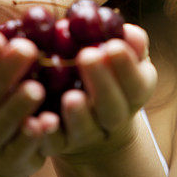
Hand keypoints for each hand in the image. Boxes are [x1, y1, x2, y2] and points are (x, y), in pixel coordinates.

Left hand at [41, 23, 157, 160]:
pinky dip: (47, 133)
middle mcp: (112, 119)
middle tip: (88, 56)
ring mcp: (85, 134)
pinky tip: (39, 118)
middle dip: (103, 84)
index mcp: (133, 95)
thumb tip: (129, 33)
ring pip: (84, 129)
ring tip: (71, 95)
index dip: (126, 68)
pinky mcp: (58, 144)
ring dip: (79, 114)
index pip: (136, 85)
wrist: (87, 115)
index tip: (113, 45)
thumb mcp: (121, 55)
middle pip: (113, 110)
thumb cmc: (106, 70)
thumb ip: (129, 44)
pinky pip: (53, 143)